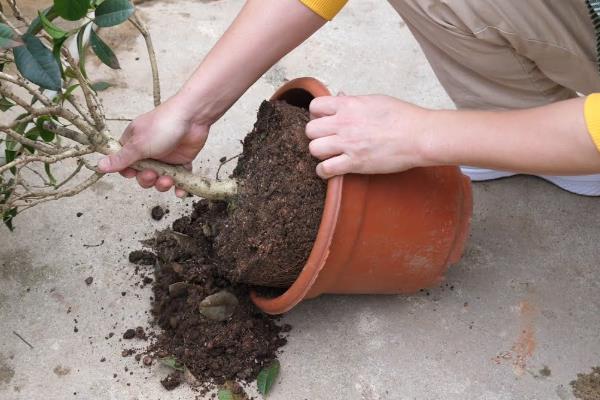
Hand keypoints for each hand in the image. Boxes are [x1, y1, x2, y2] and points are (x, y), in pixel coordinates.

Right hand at [97, 96, 209, 196]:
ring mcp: (165, 157)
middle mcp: (149, 151)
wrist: (193, 117)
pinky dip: (180, 186)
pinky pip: (179, 178)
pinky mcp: (182, 161)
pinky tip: (181, 191)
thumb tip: (99, 166)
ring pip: (160, 179)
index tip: (132, 173)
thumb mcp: (138, 144)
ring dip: (162, 184)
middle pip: (142, 175)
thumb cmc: (162, 126)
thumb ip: (121, 159)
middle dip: (147, 179)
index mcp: (134, 144)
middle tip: (153, 175)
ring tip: (168, 180)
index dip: (128, 172)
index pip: (124, 164)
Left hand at [306, 95, 432, 178]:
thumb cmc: (402, 116)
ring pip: (314, 149)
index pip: (315, 106)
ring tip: (328, 154)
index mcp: (348, 105)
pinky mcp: (355, 163)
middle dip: (316, 135)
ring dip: (319, 153)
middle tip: (326, 139)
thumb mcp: (375, 100)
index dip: (317, 114)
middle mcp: (344, 124)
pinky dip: (324, 171)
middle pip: (310, 130)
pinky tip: (330, 169)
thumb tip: (339, 97)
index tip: (324, 120)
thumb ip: (353, 101)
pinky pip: (326, 169)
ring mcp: (348, 144)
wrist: (419, 135)